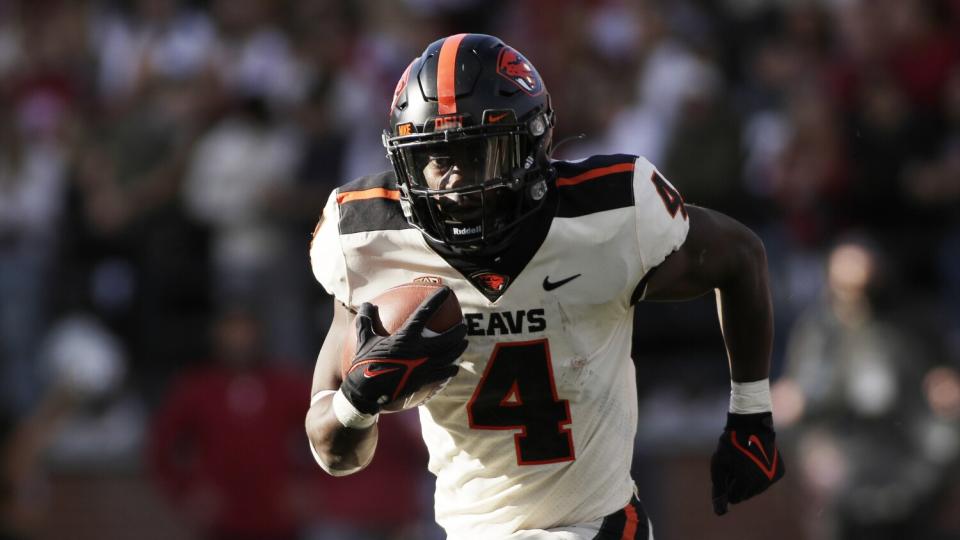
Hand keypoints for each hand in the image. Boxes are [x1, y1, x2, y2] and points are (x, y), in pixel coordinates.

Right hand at [340, 287, 467, 413]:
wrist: (367, 392)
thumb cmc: (364, 363)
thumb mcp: (363, 339)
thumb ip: (366, 320)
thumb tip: (367, 304)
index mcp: (406, 336)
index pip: (425, 312)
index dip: (436, 299)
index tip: (446, 291)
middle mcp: (420, 350)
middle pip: (448, 338)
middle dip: (459, 330)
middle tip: (464, 326)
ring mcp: (424, 366)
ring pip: (450, 355)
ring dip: (459, 348)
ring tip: (464, 343)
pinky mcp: (425, 380)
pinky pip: (444, 373)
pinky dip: (451, 369)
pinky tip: (454, 368)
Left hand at [711, 412, 784, 515]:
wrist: (751, 426)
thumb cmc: (731, 445)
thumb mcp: (718, 465)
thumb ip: (719, 488)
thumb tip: (720, 511)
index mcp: (747, 482)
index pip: (734, 498)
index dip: (728, 486)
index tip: (727, 473)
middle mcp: (763, 482)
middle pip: (746, 495)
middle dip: (739, 485)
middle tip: (736, 466)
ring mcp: (773, 478)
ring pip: (757, 489)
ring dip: (749, 481)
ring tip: (746, 463)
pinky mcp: (780, 472)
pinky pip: (766, 481)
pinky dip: (760, 475)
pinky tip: (757, 461)